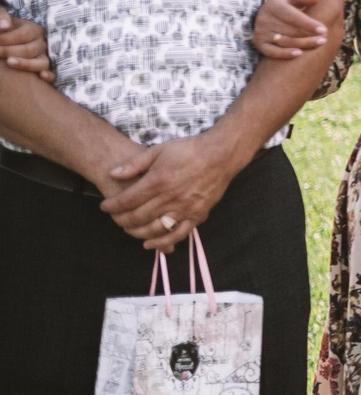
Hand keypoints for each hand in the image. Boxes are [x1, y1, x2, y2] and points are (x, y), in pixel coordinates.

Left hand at [0, 8, 52, 80]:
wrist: (6, 42)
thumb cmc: (3, 31)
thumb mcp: (1, 19)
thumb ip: (1, 16)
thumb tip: (5, 26)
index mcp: (33, 29)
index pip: (22, 35)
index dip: (5, 39)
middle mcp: (41, 43)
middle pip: (29, 50)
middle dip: (8, 51)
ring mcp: (44, 58)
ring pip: (42, 63)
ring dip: (26, 64)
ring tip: (8, 62)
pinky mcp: (43, 70)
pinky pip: (52, 75)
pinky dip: (49, 76)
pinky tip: (42, 76)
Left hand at [103, 133, 245, 246]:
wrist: (221, 154)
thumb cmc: (189, 150)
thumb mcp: (159, 150)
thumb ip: (135, 164)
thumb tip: (113, 174)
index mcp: (158, 180)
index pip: (127, 200)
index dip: (112, 206)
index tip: (104, 207)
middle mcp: (171, 197)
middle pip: (138, 216)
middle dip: (121, 219)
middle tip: (114, 218)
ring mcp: (185, 208)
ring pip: (154, 229)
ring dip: (137, 232)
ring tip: (128, 228)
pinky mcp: (198, 214)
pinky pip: (178, 234)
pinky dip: (162, 242)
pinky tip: (149, 244)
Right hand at [251, 0, 333, 59]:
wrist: (264, 14)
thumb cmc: (284, 5)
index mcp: (274, 6)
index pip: (293, 17)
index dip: (308, 24)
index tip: (323, 30)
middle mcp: (265, 20)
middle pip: (291, 31)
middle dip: (309, 36)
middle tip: (324, 39)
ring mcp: (261, 33)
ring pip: (285, 42)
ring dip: (303, 44)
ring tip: (319, 43)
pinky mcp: (260, 44)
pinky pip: (272, 52)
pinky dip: (285, 54)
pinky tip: (299, 54)